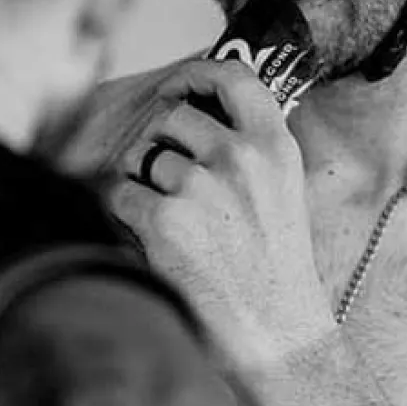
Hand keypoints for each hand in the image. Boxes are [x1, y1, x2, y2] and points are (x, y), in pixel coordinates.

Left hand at [109, 59, 336, 376]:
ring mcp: (202, 188)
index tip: (179, 87)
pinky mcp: (166, 223)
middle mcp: (239, 157)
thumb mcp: (284, 188)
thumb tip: (198, 112)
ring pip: (141, 156)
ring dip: (142, 180)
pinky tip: (157, 240)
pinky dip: (128, 215)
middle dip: (160, 143)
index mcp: (275, 145)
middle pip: (172, 117)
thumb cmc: (277, 263)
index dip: (197, 74)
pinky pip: (122, 194)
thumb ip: (251, 145)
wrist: (278, 331)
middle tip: (171, 179)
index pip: (233, 76)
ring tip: (171, 216)